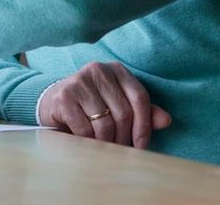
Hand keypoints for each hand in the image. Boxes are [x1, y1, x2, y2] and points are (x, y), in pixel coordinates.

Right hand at [36, 61, 171, 148]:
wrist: (53, 102)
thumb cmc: (92, 106)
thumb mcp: (118, 105)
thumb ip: (142, 112)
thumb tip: (166, 120)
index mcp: (116, 70)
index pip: (140, 97)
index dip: (144, 125)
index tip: (142, 145)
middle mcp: (98, 70)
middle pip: (123, 113)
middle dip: (124, 138)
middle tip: (121, 150)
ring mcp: (79, 81)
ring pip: (104, 123)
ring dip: (106, 142)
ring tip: (104, 148)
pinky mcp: (64, 96)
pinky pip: (85, 128)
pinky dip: (88, 141)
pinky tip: (86, 141)